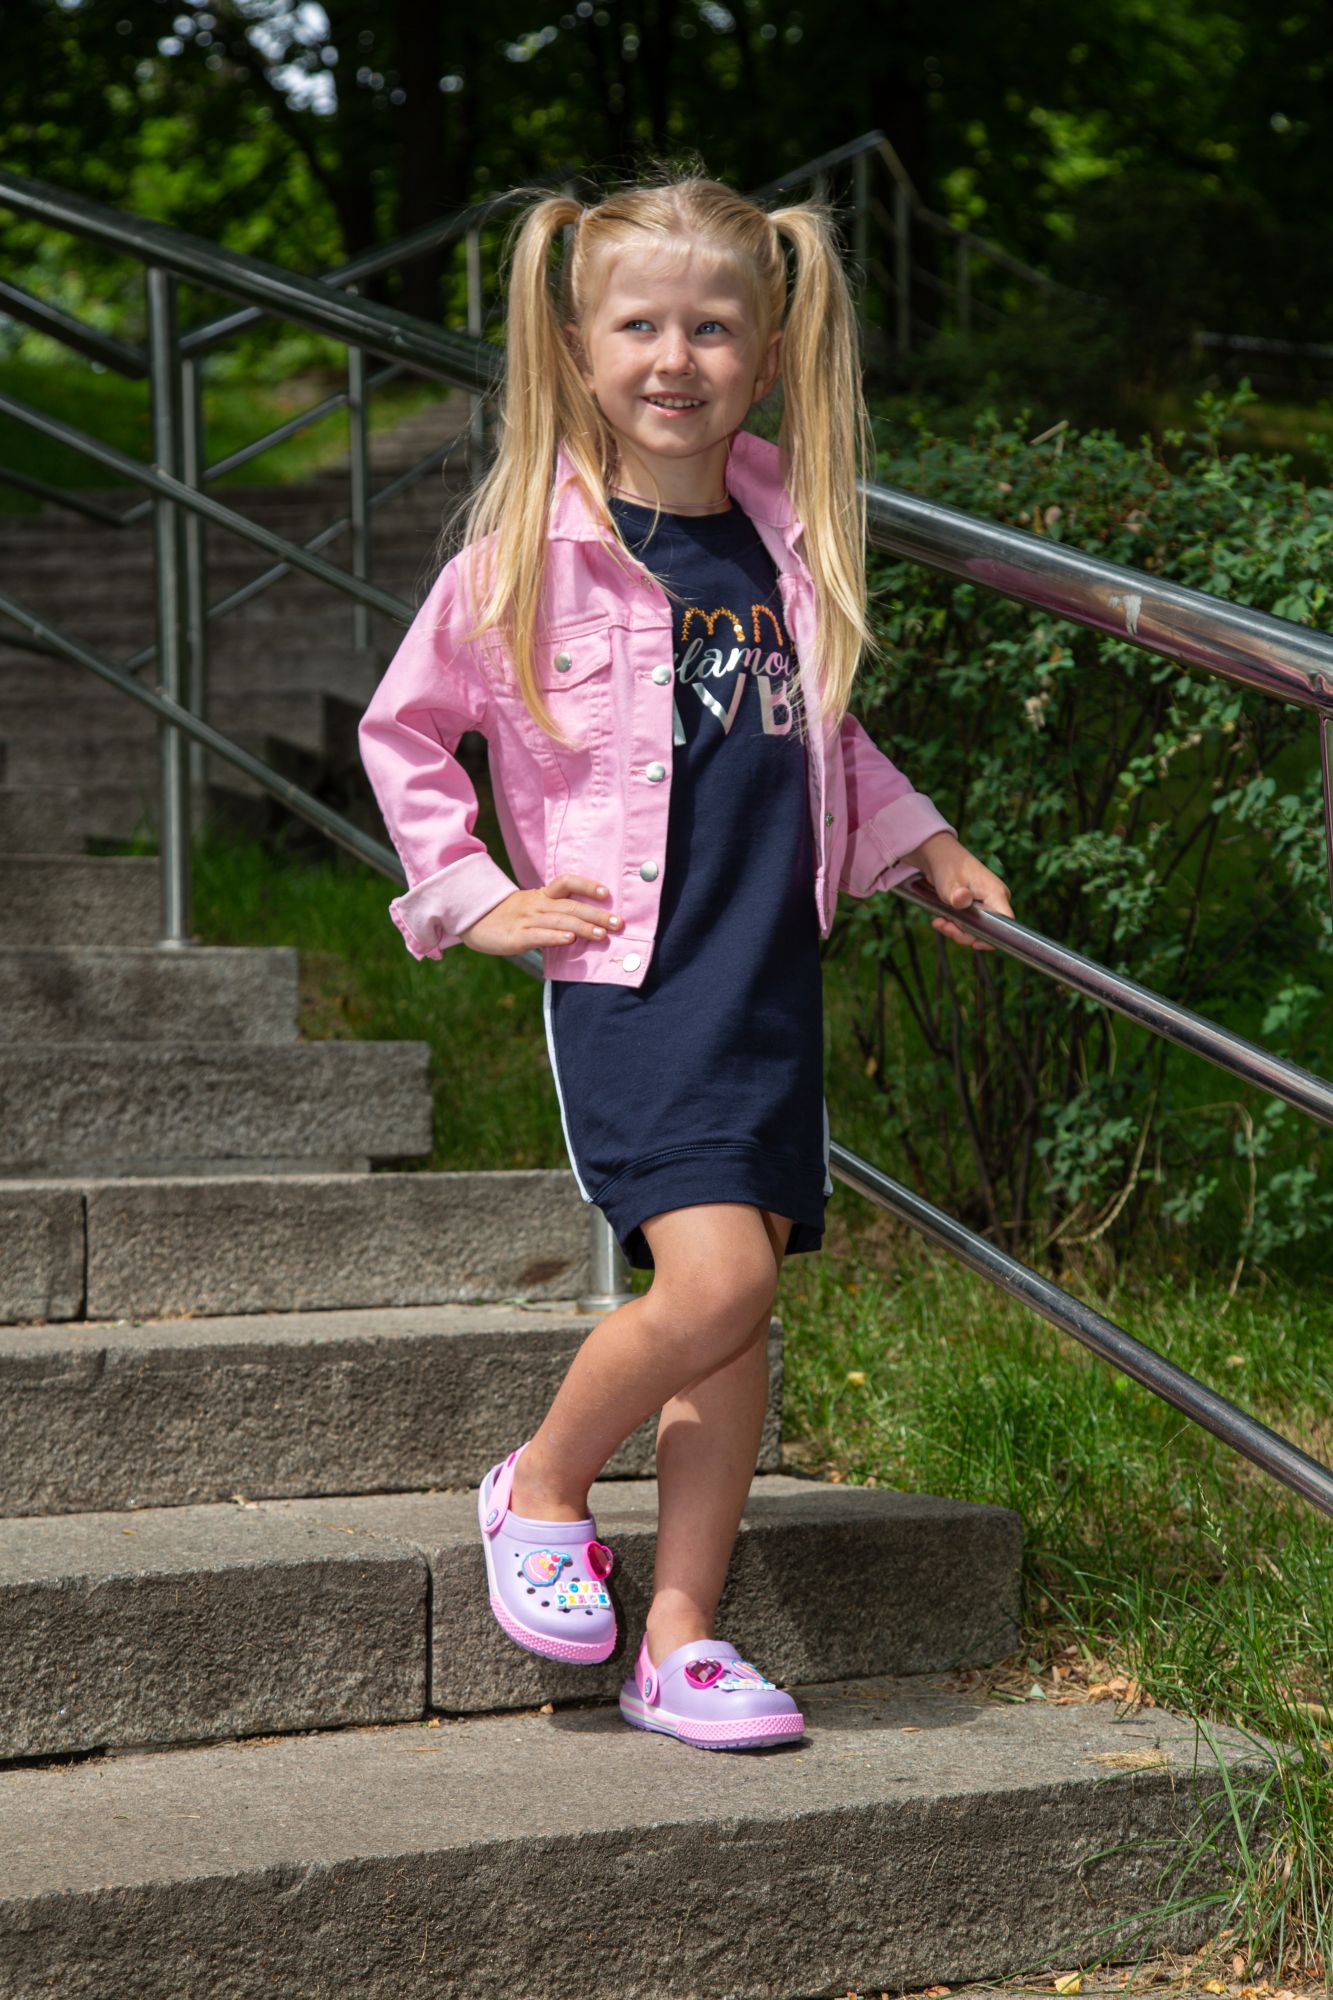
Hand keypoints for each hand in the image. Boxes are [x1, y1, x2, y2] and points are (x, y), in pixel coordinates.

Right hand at [459, 873, 624, 954]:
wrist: (472, 920)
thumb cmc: (509, 916)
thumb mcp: (533, 907)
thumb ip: (557, 912)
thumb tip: (589, 923)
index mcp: (542, 895)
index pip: (567, 882)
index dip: (587, 885)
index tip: (607, 893)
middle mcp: (537, 904)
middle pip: (571, 905)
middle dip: (597, 914)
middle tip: (618, 923)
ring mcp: (527, 920)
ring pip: (559, 920)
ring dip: (583, 927)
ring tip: (602, 934)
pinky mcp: (516, 937)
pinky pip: (539, 935)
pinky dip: (555, 937)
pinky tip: (569, 940)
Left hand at [905, 831, 1012, 951]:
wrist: (940, 856)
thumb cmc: (948, 866)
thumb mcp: (949, 883)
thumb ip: (957, 895)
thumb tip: (962, 898)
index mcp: (996, 894)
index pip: (1006, 923)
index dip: (993, 938)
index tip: (974, 943)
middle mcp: (996, 900)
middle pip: (988, 930)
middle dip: (964, 933)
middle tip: (944, 926)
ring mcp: (987, 904)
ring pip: (977, 929)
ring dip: (956, 930)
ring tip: (939, 923)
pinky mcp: (977, 907)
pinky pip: (970, 924)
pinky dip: (955, 925)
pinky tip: (941, 921)